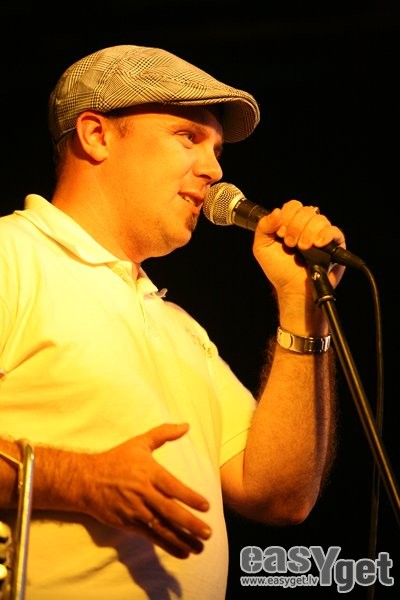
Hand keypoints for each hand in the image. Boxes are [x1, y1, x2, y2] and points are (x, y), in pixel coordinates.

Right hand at [84, 423, 210, 558]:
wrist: (86, 480)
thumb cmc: (116, 459)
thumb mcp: (139, 443)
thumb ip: (163, 433)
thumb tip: (186, 425)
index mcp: (148, 473)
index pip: (172, 487)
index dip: (189, 497)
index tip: (206, 506)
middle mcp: (143, 493)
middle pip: (169, 510)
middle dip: (190, 523)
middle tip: (208, 532)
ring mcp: (135, 510)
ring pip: (162, 527)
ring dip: (182, 539)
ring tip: (200, 548)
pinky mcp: (128, 524)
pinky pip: (151, 536)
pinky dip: (167, 545)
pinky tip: (183, 552)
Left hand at [253, 200, 345, 293]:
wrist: (293, 288)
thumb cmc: (279, 270)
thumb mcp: (262, 247)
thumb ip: (263, 227)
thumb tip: (277, 211)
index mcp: (292, 224)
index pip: (293, 206)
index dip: (286, 217)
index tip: (281, 234)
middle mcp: (308, 226)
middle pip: (306, 211)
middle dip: (295, 227)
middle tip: (290, 244)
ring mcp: (322, 234)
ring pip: (319, 219)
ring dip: (307, 233)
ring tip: (303, 249)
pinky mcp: (335, 244)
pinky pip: (334, 230)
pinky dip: (325, 235)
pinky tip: (317, 244)